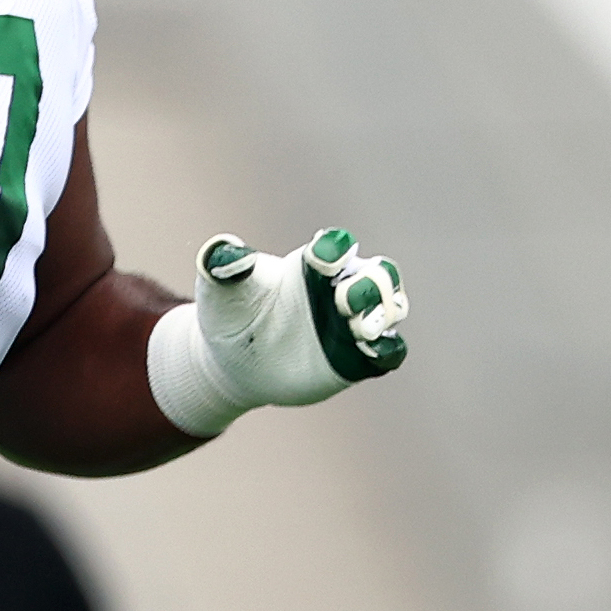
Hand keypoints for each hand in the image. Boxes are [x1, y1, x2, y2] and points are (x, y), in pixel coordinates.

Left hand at [147, 229, 407, 437]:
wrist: (233, 363)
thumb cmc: (230, 314)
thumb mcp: (220, 289)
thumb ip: (224, 264)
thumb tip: (223, 252)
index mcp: (313, 263)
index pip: (336, 247)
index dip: (335, 250)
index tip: (321, 260)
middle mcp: (341, 288)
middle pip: (378, 273)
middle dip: (371, 282)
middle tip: (345, 299)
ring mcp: (353, 323)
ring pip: (390, 308)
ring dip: (383, 314)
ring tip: (360, 327)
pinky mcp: (358, 359)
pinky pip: (389, 351)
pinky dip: (388, 349)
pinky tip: (373, 352)